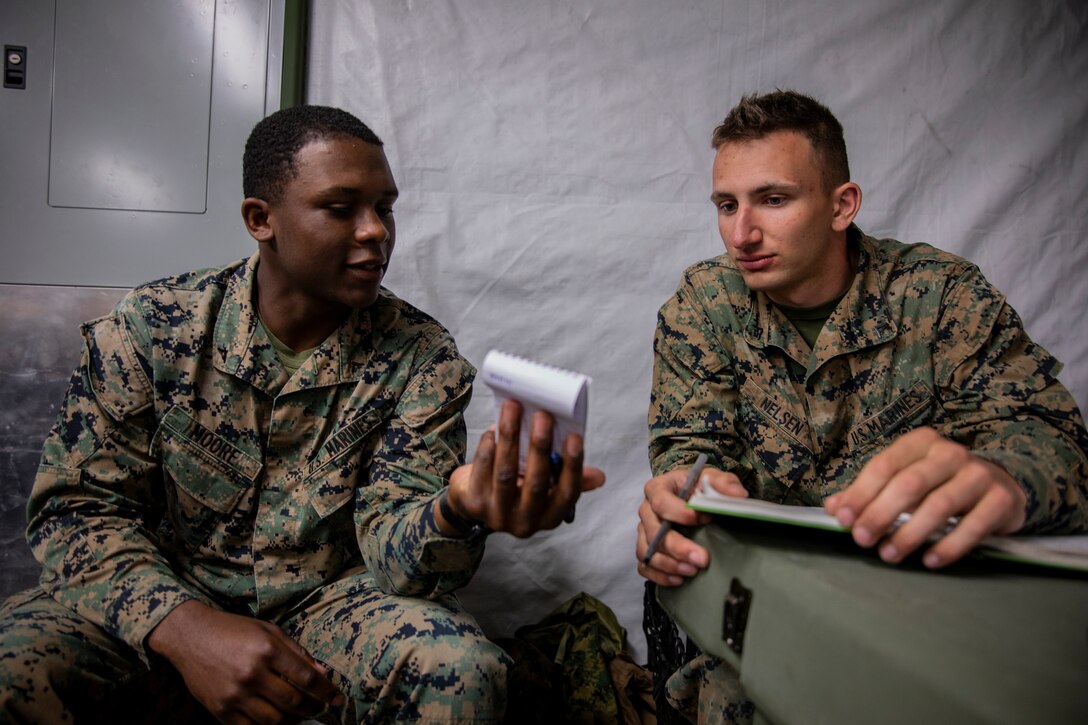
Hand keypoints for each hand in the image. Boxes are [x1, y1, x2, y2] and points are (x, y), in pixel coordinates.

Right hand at [147, 600, 344, 723]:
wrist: (190, 636)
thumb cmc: (233, 630)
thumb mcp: (268, 631)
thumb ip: (296, 652)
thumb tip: (321, 673)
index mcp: (267, 650)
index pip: (306, 678)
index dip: (327, 691)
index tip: (338, 700)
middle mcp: (251, 673)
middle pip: (293, 701)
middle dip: (313, 708)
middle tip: (320, 708)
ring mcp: (234, 694)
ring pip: (274, 720)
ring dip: (293, 721)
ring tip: (300, 716)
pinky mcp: (220, 710)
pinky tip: (277, 722)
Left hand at [442, 399, 604, 537]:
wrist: (472, 502)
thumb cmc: (517, 487)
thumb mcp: (544, 488)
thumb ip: (566, 478)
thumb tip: (599, 477)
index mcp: (550, 516)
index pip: (567, 493)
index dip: (572, 466)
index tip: (575, 437)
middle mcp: (525, 522)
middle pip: (536, 483)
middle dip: (540, 447)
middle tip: (543, 416)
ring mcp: (498, 515)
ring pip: (506, 473)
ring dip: (511, 438)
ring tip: (514, 408)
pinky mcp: (474, 503)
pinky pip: (483, 470)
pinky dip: (488, 446)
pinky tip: (494, 428)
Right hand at [636, 465, 746, 585]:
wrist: (690, 498)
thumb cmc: (698, 487)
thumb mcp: (712, 479)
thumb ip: (723, 483)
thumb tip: (738, 494)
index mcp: (658, 488)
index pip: (661, 501)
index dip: (679, 513)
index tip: (705, 518)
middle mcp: (646, 510)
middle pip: (653, 531)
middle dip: (678, 547)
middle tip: (702, 559)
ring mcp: (644, 531)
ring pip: (647, 551)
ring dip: (669, 564)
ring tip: (692, 572)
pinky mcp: (646, 549)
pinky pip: (644, 566)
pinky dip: (659, 576)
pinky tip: (679, 580)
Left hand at [824, 426, 1026, 568]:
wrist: (1000, 486)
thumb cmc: (940, 483)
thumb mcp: (905, 480)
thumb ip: (869, 493)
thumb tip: (834, 508)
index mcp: (920, 443)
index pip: (884, 466)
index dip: (861, 493)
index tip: (843, 519)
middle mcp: (950, 453)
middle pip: (909, 484)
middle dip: (881, 514)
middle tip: (862, 539)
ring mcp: (979, 474)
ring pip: (939, 505)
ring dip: (910, 533)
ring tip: (889, 554)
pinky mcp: (1001, 499)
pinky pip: (974, 525)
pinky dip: (950, 545)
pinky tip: (930, 560)